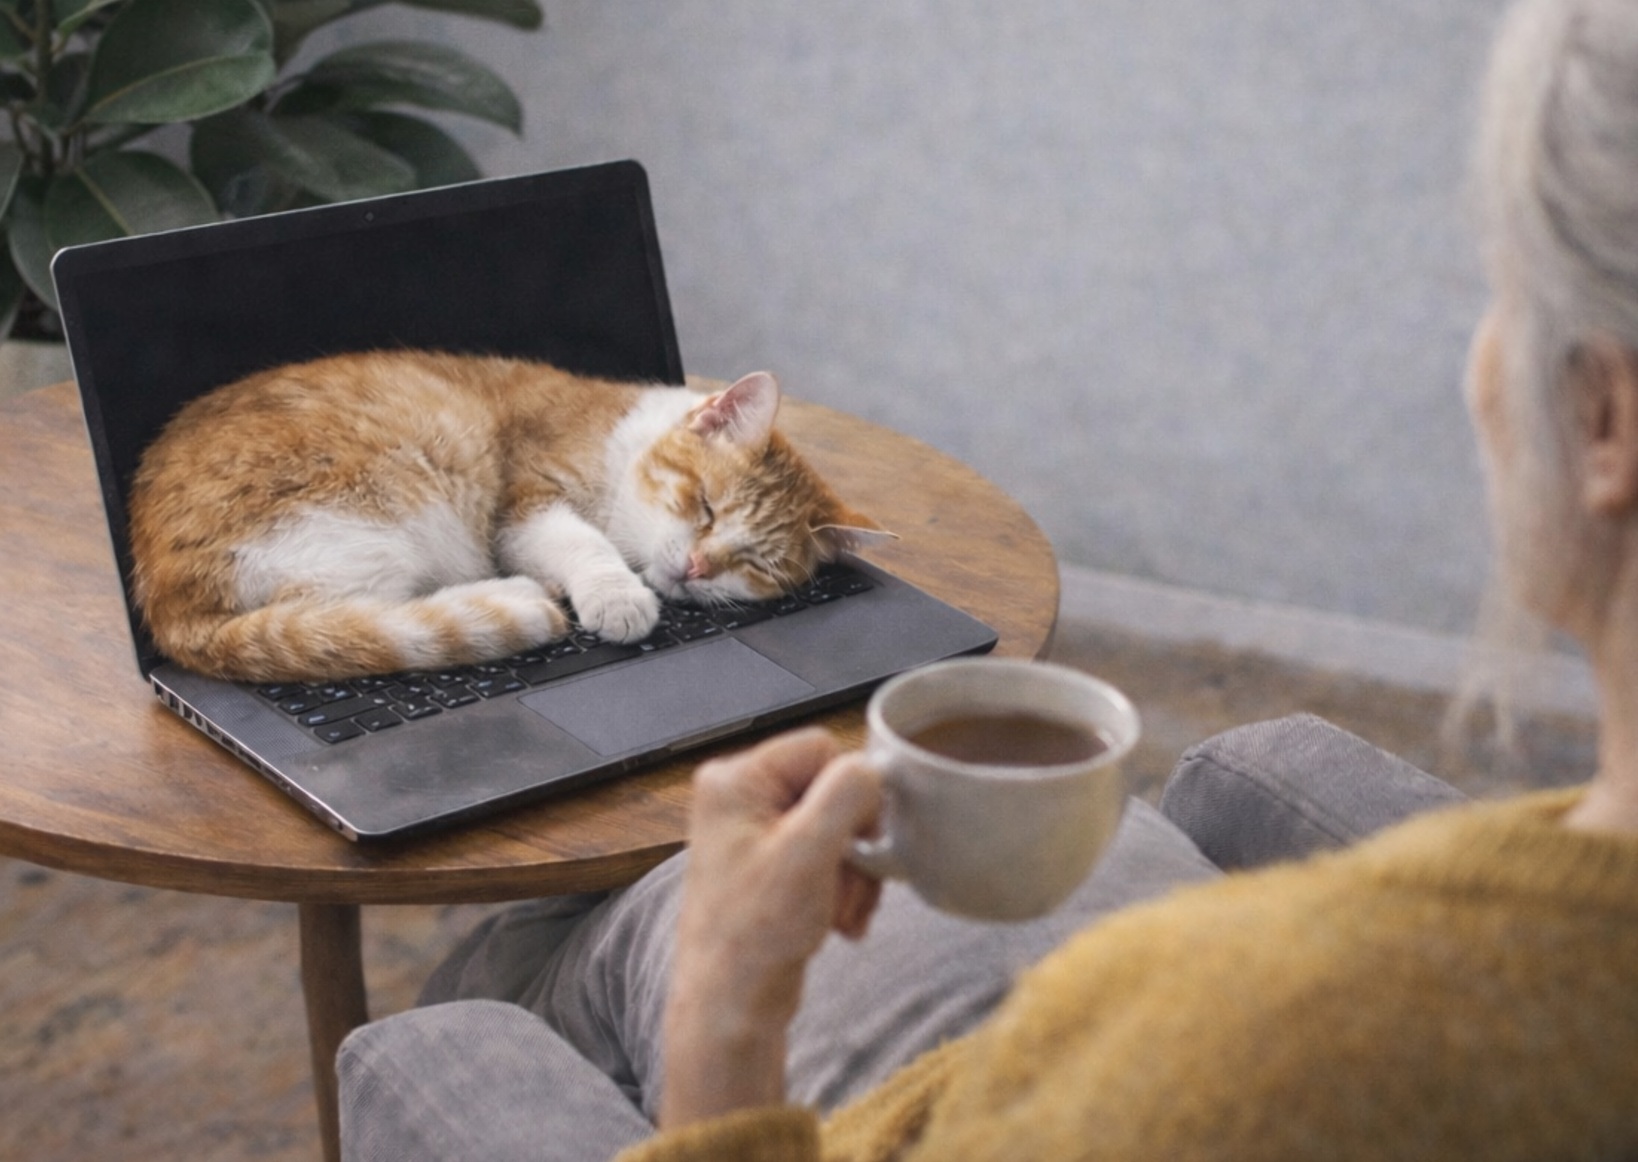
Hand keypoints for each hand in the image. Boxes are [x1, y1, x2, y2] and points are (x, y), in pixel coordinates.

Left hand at [659, 728, 882, 1127]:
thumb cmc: (755, 933)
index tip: (853, 841)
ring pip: (836, 826)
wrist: (731, 1006)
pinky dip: (842, 886)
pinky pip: (826, 855)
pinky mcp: (769, 864)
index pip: (821, 748)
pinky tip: (838, 921)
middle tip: (847, 886)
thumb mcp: (809, 852)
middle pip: (832, 789)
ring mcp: (752, 832)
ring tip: (842, 912)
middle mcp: (738, 797)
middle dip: (852, 843)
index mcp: (733, 780)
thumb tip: (874, 766)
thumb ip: (846, 794)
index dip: (849, 794)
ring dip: (852, 871)